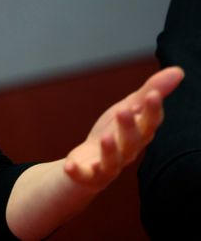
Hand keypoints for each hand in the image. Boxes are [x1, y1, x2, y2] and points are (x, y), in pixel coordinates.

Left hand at [63, 66, 183, 189]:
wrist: (89, 164)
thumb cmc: (114, 133)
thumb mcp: (130, 108)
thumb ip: (151, 91)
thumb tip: (178, 71)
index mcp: (139, 135)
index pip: (150, 123)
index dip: (153, 110)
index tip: (153, 94)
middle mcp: (127, 152)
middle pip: (132, 141)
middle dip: (129, 127)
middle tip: (124, 110)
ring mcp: (108, 166)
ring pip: (112, 160)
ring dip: (110, 150)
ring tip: (106, 137)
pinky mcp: (89, 175)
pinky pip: (84, 175)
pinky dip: (77, 171)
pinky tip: (69, 166)